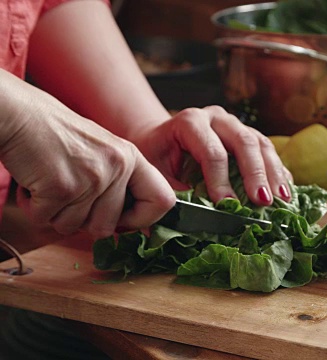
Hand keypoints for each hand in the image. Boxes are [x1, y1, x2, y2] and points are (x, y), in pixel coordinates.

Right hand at [0, 72, 175, 238]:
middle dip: (80, 221)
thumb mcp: (101, 151)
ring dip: (53, 213)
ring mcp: (91, 178)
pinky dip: (33, 207)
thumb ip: (117, 183)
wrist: (17, 112)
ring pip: (73, 227)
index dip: (143, 220)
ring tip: (48, 182)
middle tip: (66, 193)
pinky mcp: (62, 187)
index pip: (163, 201)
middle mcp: (117, 167)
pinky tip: (33, 182)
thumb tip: (129, 225)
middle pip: (106, 228)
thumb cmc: (53, 133)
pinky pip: (46, 220)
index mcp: (131, 158)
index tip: (122, 221)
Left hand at [131, 106, 292, 205]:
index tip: (226, 205)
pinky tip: (286, 191)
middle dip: (255, 174)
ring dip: (273, 173)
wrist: (159, 142)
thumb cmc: (156, 160)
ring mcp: (235, 125)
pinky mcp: (248, 135)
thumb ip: (174, 192)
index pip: (211, 150)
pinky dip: (279, 171)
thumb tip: (198, 216)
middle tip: (263, 202)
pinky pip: (269, 151)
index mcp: (190, 122)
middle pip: (243, 142)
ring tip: (282, 200)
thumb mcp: (156, 174)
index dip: (220, 179)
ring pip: (261, 144)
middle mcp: (216, 118)